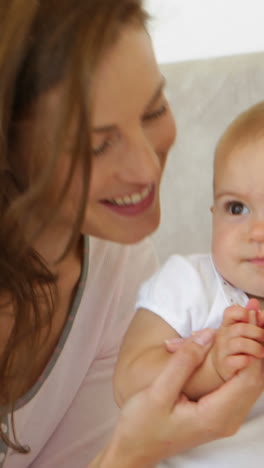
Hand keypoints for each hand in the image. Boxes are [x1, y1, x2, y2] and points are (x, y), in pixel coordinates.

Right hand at [95, 328, 263, 467]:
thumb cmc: (142, 424)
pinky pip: (240, 386)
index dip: (254, 345)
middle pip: (255, 380)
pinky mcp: (218, 414)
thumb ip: (184, 362)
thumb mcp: (159, 391)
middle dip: (258, 345)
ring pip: (250, 383)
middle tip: (255, 314)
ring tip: (250, 322)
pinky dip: (243, 363)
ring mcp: (224, 419)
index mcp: (215, 416)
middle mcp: (226, 420)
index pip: (248, 378)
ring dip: (253, 353)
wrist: (134, 448)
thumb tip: (208, 336)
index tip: (252, 317)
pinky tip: (237, 344)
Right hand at [211, 299, 263, 381]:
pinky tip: (250, 360)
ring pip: (240, 344)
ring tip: (261, 352)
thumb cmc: (235, 347)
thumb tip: (254, 302)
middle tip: (263, 338)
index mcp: (227, 325)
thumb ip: (250, 317)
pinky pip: (239, 360)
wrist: (223, 367)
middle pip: (241, 328)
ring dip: (256, 348)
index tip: (252, 319)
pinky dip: (248, 360)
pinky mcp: (225, 364)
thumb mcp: (243, 331)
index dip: (243, 313)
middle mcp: (223, 336)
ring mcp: (222, 350)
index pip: (230, 312)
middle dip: (257, 333)